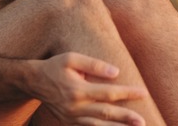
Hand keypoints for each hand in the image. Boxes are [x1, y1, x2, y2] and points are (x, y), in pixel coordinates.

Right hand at [31, 52, 148, 124]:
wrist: (33, 82)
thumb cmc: (55, 66)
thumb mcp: (71, 58)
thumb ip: (94, 64)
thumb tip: (116, 72)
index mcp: (78, 90)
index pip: (109, 93)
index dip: (127, 93)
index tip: (143, 93)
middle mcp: (75, 107)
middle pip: (106, 114)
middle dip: (126, 118)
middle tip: (142, 121)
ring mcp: (71, 118)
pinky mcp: (69, 123)